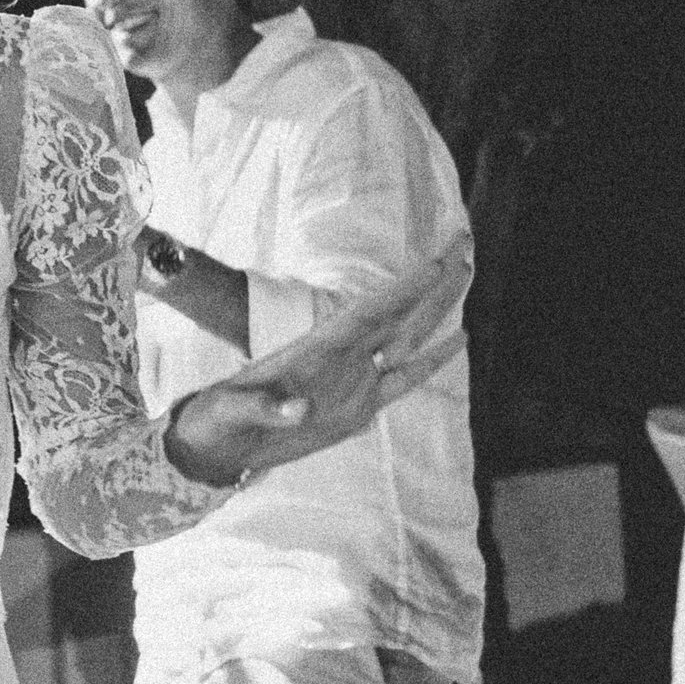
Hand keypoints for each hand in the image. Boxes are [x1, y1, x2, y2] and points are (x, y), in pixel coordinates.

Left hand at [166, 240, 472, 486]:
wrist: (217, 444)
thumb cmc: (217, 421)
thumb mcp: (229, 412)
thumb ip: (262, 408)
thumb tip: (298, 409)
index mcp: (315, 351)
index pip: (368, 313)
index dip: (404, 289)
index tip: (437, 262)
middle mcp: (341, 357)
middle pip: (398, 311)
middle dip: (432, 279)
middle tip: (464, 239)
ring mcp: (354, 379)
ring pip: (408, 336)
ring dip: (437, 305)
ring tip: (467, 269)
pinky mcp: (359, 407)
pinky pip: (405, 379)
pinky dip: (433, 360)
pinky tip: (459, 338)